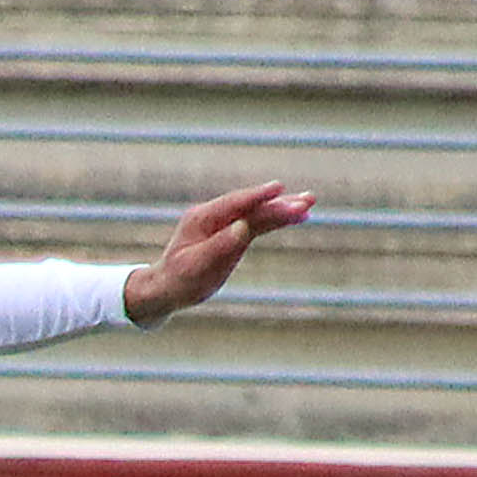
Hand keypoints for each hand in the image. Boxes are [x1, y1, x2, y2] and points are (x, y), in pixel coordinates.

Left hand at [123, 183, 316, 324]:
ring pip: (258, 214)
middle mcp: (215, 216)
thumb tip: (242, 227)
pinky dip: (278, 220)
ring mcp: (226, 223)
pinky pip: (259, 224)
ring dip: (284, 209)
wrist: (167, 287)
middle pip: (251, 207)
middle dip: (279, 204)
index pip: (234, 204)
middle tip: (307, 200)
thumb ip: (218, 246)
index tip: (278, 188)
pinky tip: (298, 216)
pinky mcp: (234, 233)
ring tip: (309, 203)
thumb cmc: (179, 280)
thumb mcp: (196, 266)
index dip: (257, 196)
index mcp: (202, 219)